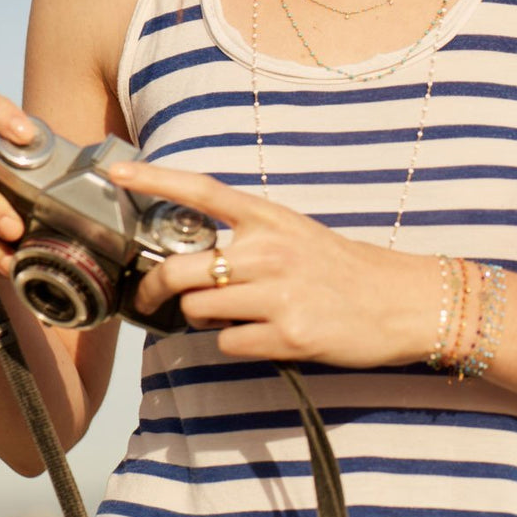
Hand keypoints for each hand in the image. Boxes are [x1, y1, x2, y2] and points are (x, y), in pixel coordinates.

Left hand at [109, 162, 441, 367]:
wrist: (399, 301)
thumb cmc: (343, 267)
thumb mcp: (296, 234)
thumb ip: (248, 239)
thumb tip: (197, 262)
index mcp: (269, 217)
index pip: (201, 190)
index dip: (155, 179)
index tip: (117, 171)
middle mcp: (268, 250)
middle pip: (178, 268)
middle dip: (153, 290)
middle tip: (150, 300)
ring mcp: (276, 292)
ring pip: (197, 309)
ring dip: (202, 319)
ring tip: (236, 316)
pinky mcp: (287, 334)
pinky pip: (227, 344)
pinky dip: (234, 345)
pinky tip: (263, 336)